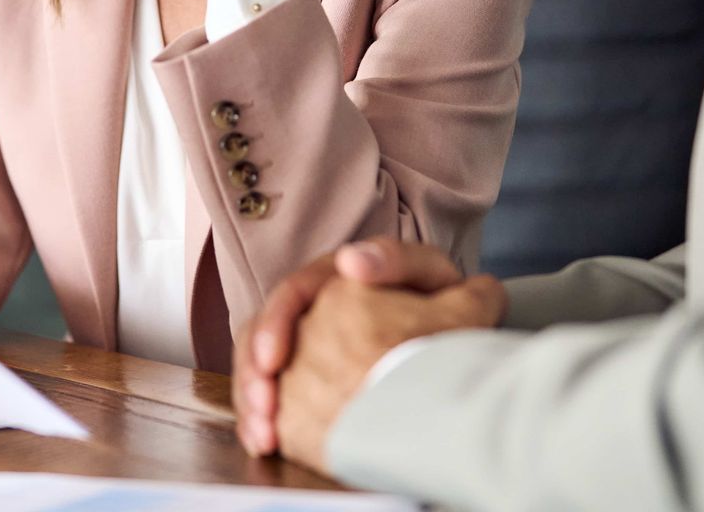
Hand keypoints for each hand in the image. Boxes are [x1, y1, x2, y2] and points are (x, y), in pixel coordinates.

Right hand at [233, 239, 500, 457]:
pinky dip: (261, 423)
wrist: (452, 342)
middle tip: (264, 407)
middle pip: (260, 337)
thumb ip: (391, 259)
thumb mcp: (424, 272)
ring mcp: (302, 349)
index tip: (273, 361)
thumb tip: (350, 261)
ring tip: (263, 436)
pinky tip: (264, 444)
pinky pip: (270, 400)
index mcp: (330, 281)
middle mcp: (307, 313)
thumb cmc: (440, 304)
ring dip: (252, 403)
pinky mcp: (302, 385)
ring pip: (258, 371)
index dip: (274, 326)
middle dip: (253, 373)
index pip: (289, 296)